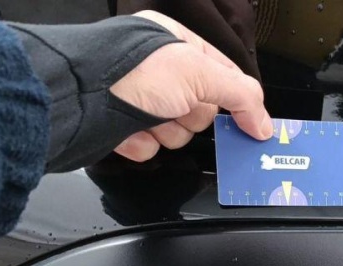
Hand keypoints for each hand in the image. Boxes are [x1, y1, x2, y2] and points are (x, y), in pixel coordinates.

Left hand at [109, 10, 271, 161]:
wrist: (78, 99)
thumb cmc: (131, 71)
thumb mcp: (199, 74)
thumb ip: (240, 96)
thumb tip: (264, 123)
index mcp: (174, 43)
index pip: (221, 73)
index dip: (234, 97)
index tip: (249, 122)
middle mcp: (156, 69)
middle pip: (200, 108)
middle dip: (191, 117)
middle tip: (179, 109)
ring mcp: (137, 98)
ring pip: (176, 131)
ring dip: (167, 132)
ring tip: (149, 120)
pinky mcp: (120, 125)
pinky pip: (149, 146)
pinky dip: (143, 144)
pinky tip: (131, 132)